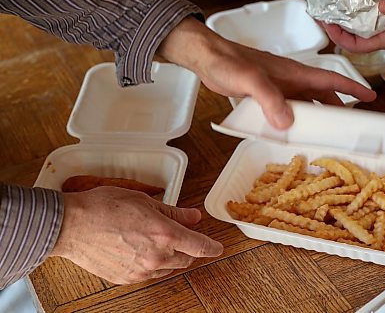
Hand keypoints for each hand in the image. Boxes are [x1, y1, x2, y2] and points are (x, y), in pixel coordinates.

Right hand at [51, 186, 222, 283]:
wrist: (72, 225)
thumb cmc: (104, 207)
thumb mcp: (145, 201)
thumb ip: (173, 212)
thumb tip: (193, 217)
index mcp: (165, 234)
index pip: (200, 246)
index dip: (212, 247)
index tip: (217, 247)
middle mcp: (157, 257)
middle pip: (186, 259)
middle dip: (188, 248)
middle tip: (179, 236)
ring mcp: (141, 271)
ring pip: (168, 268)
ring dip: (169, 256)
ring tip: (152, 239)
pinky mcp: (127, 279)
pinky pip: (148, 274)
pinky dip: (151, 264)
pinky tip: (138, 249)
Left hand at [158, 17, 376, 129]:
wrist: (208, 59)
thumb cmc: (229, 61)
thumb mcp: (250, 79)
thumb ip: (269, 98)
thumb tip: (287, 122)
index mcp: (294, 73)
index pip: (330, 80)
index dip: (351, 88)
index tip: (370, 96)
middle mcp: (289, 81)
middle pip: (320, 96)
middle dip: (335, 110)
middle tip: (345, 128)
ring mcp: (278, 88)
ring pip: (303, 104)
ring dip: (312, 118)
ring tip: (320, 135)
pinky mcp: (265, 96)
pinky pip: (285, 110)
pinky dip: (291, 121)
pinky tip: (288, 132)